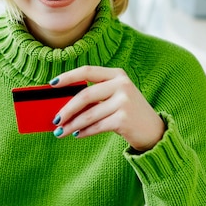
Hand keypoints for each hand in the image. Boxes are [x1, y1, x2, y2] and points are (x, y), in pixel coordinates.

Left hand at [50, 65, 164, 151]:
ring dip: (72, 125)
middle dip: (66, 109)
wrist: (154, 131)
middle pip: (85, 95)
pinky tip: (77, 135)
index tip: (51, 84)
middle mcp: (121, 85)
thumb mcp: (114, 98)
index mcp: (117, 75)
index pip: (87, 71)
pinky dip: (84, 132)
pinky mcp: (124, 119)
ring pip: (89, 114)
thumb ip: (94, 96)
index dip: (68, 77)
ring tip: (60, 132)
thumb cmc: (127, 113)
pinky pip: (96, 126)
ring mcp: (124, 101)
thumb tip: (62, 105)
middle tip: (55, 119)